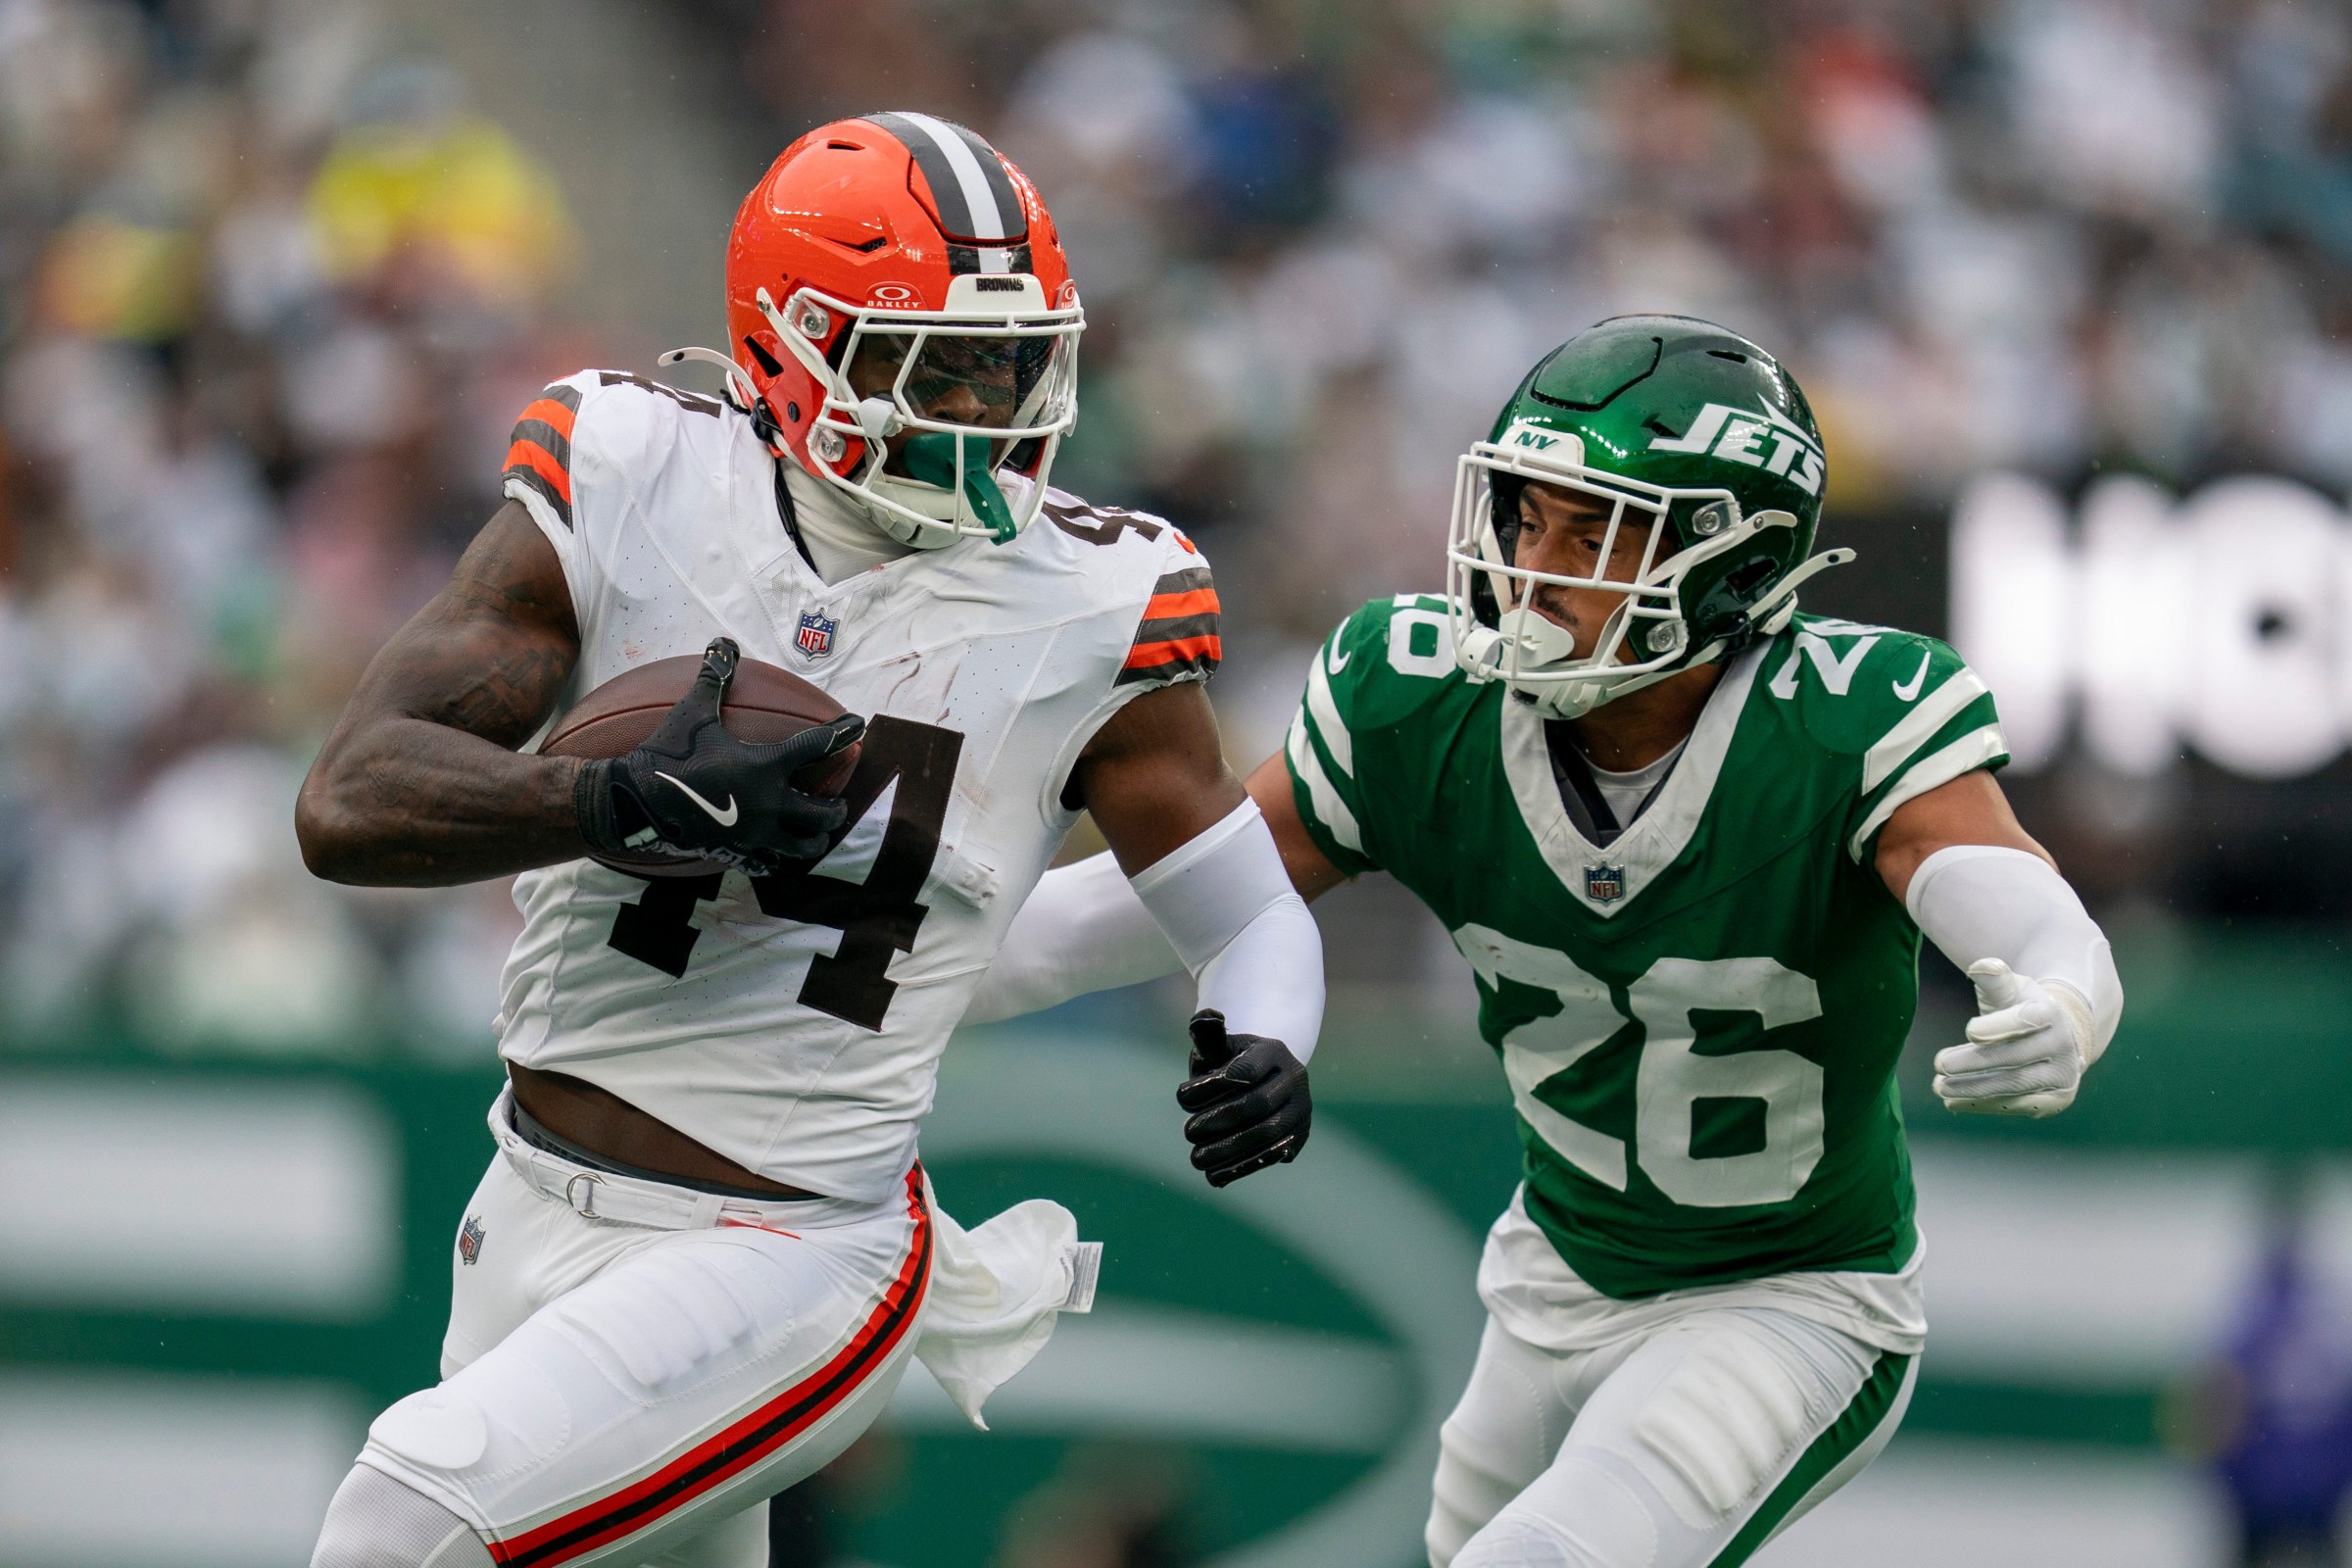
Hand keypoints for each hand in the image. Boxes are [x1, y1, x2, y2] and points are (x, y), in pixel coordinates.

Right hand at [574, 638, 864, 875]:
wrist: (636, 801)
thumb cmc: (668, 753)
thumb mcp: (693, 712)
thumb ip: (714, 678)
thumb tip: (722, 642)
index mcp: (764, 767)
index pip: (815, 748)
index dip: (841, 734)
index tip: (858, 726)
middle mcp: (768, 804)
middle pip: (822, 814)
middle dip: (836, 809)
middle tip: (838, 802)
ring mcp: (754, 834)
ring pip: (802, 847)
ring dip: (814, 839)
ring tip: (816, 833)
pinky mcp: (735, 853)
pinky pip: (767, 864)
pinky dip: (776, 860)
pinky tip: (776, 855)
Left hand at [1176, 1009, 1310, 1186]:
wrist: (1262, 1080)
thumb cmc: (1230, 1063)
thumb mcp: (1219, 1048)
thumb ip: (1208, 1036)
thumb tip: (1204, 1019)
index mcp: (1273, 1051)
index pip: (1244, 1070)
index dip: (1210, 1086)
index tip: (1181, 1097)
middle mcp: (1295, 1078)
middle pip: (1257, 1104)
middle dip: (1218, 1121)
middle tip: (1187, 1132)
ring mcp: (1301, 1109)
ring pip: (1267, 1135)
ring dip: (1228, 1151)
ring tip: (1196, 1159)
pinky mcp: (1298, 1136)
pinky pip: (1272, 1156)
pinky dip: (1242, 1168)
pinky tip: (1214, 1176)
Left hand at [1934, 959, 2093, 1117]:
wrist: (2058, 1036)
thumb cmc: (2022, 1007)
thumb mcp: (2010, 987)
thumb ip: (1994, 978)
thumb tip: (1980, 967)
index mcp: (2050, 1012)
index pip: (2027, 1019)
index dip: (1999, 1026)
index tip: (1969, 1030)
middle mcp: (2062, 1045)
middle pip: (2014, 1057)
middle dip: (1973, 1062)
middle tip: (1939, 1063)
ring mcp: (2062, 1075)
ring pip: (2013, 1086)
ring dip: (1972, 1089)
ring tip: (1939, 1086)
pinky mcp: (2055, 1100)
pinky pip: (2016, 1106)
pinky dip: (1983, 1105)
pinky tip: (1954, 1102)